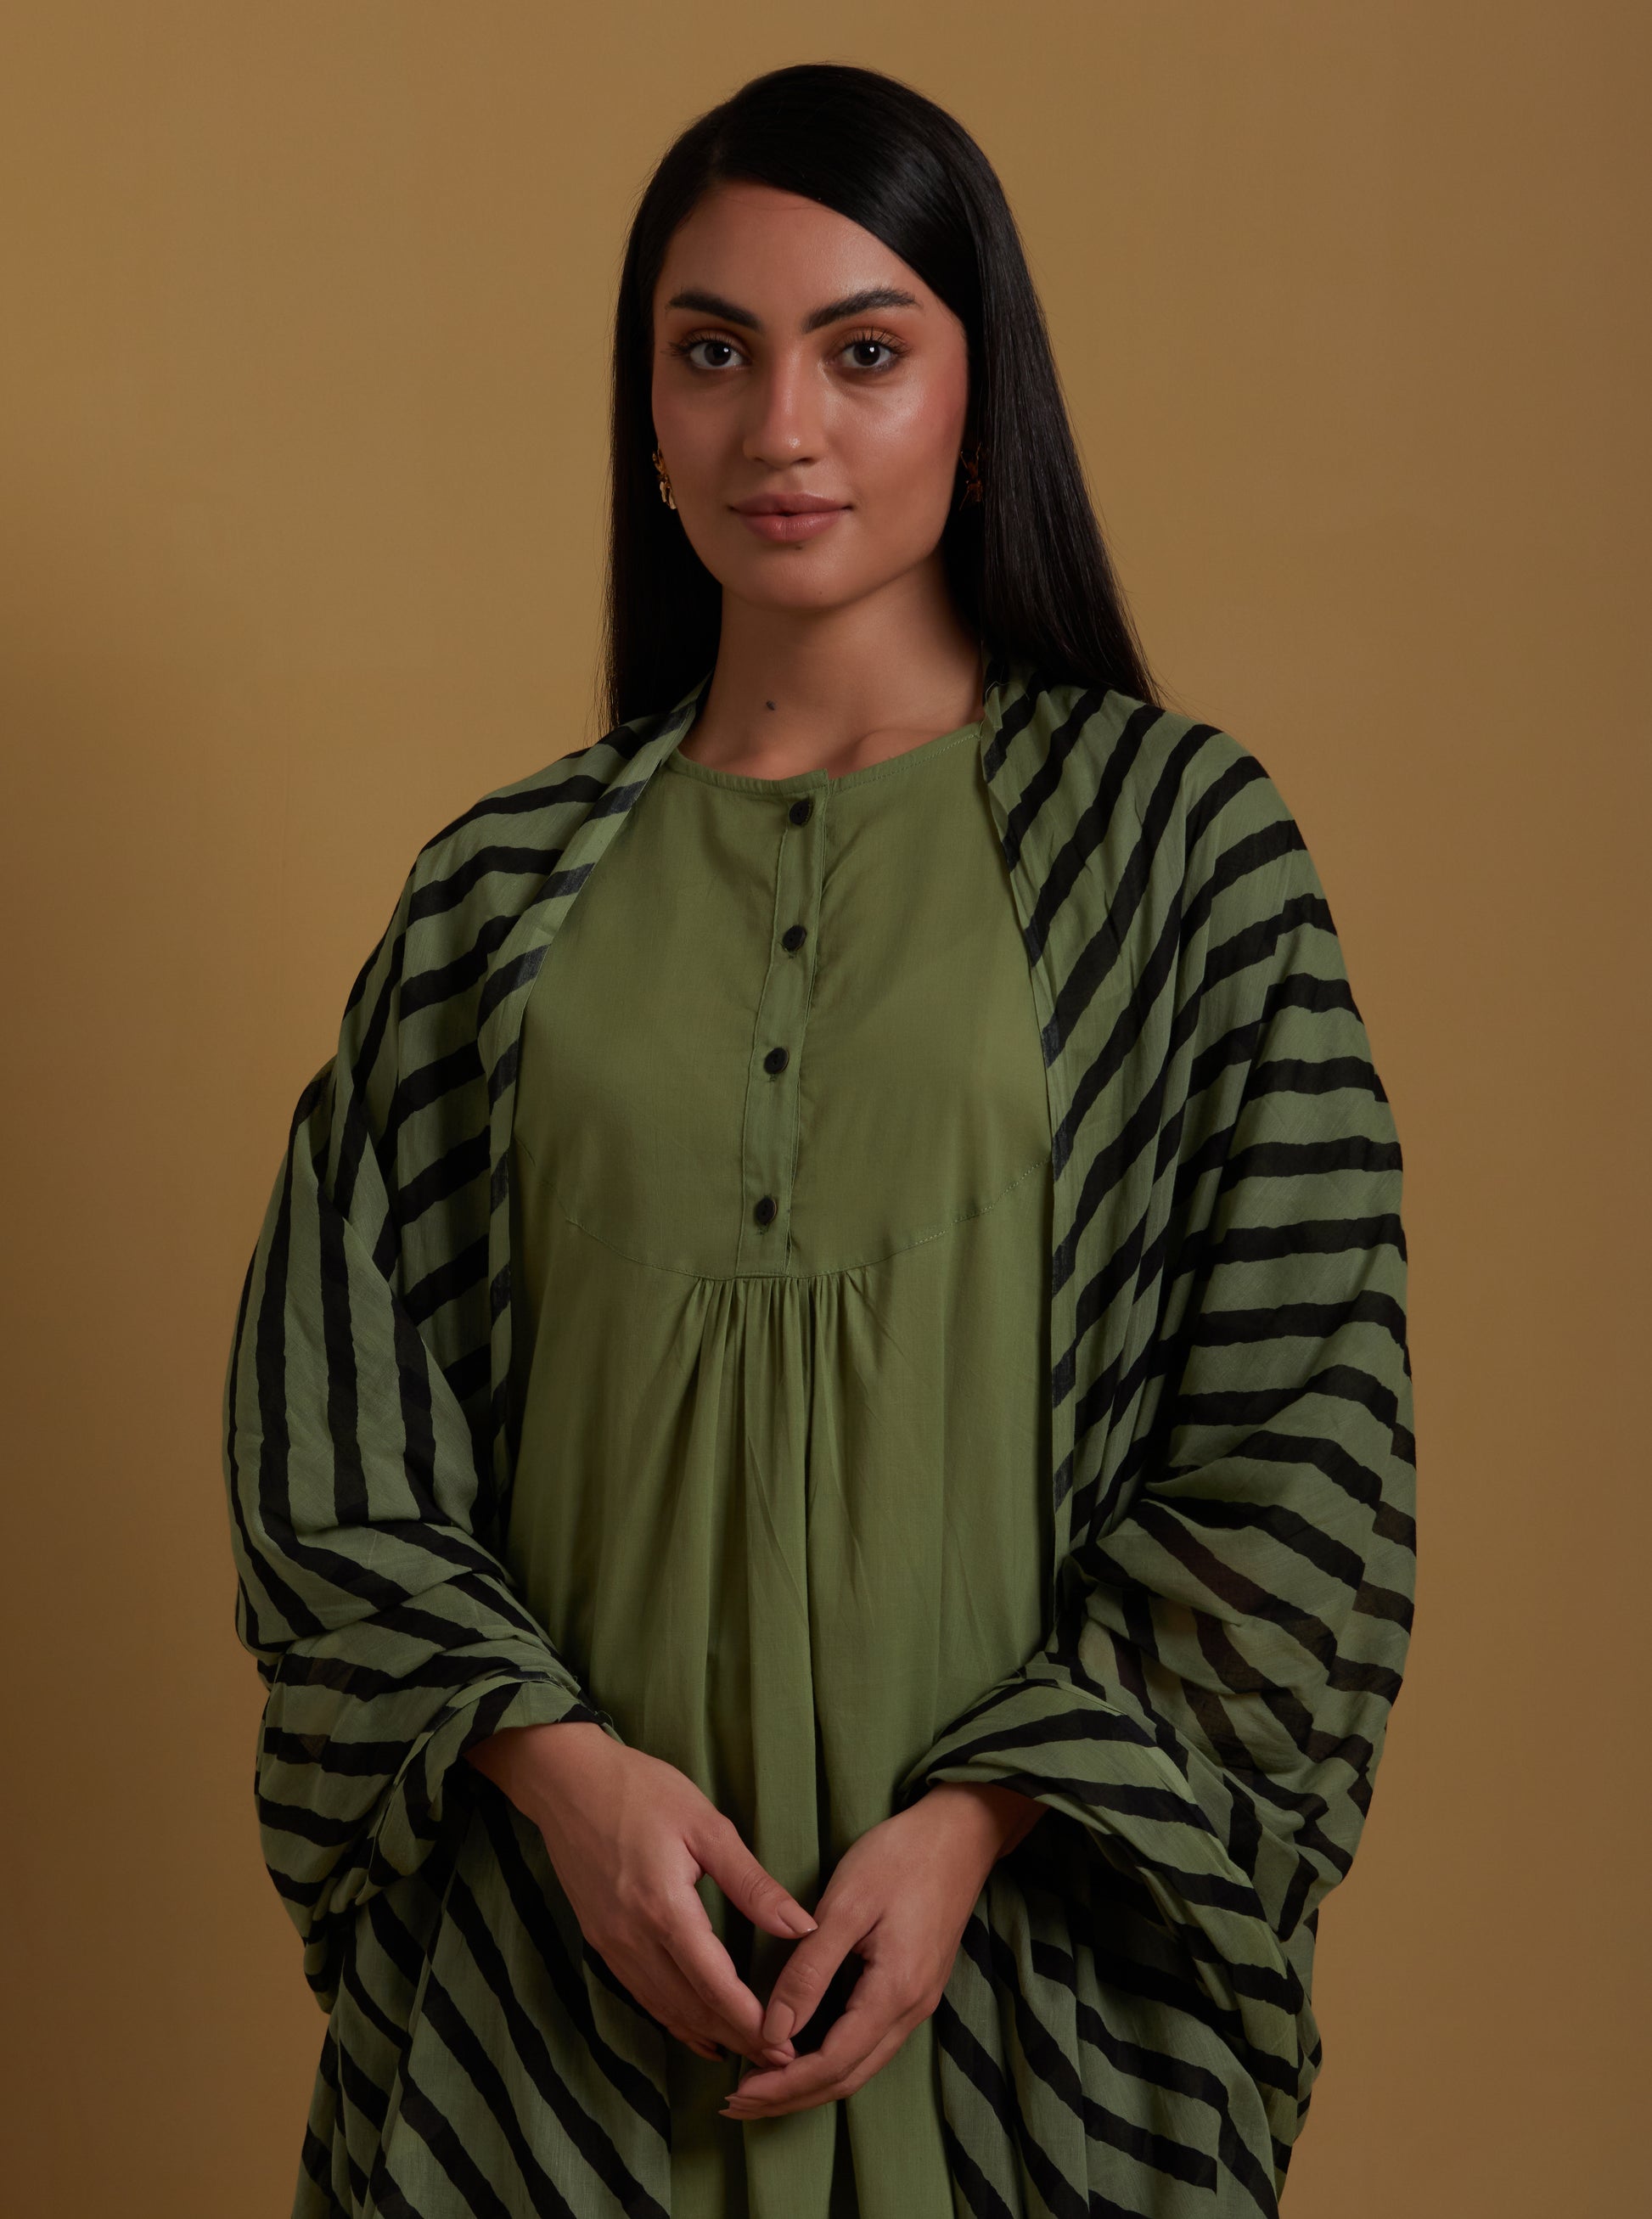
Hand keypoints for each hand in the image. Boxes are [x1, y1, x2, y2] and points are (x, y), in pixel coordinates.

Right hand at [465, 1721, 814, 2066]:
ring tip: (749, 2052)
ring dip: (708, 2034)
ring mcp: (611, 1945)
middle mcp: (633, 1939)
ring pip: (664, 2009)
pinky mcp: (600, 1941)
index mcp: (664, 1909)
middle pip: (691, 2007)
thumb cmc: (642, 1791)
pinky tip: (698, 2031)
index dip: (750, 2021)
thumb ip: (753, 1883)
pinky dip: (674, 2020)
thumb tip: (803, 1926)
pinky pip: (643, 1995)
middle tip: (782, 2061)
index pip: (714, 1985)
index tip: (786, 2046)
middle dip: (737, 2037)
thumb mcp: (706, 1825)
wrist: (567, 1782)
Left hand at [719, 1781, 1043, 2119]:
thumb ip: (810, 1970)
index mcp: (895, 1991)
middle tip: (736, 2104)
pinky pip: (868, 2042)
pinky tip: (800, 2051)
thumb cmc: (901, 1857)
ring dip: (808, 2083)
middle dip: (790, 2097)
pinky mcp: (914, 1988)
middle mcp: (911, 2010)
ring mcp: (917, 2002)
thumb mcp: (847, 1904)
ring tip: (760, 2085)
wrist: (961, 1831)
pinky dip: (829, 2059)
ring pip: (859, 2066)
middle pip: (846, 2078)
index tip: (739, 2092)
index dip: (784, 2086)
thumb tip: (773, 2030)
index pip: (833, 2064)